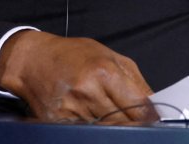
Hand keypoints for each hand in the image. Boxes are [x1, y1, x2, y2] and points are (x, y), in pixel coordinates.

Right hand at [0, 29, 154, 122]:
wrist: (33, 60)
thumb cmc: (73, 55)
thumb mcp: (110, 56)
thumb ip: (135, 80)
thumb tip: (155, 104)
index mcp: (105, 72)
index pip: (139, 107)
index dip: (150, 117)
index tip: (155, 121)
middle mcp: (89, 92)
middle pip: (124, 122)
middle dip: (133, 124)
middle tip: (135, 121)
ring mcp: (72, 110)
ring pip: (106, 130)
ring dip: (113, 127)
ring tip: (109, 114)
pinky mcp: (59, 122)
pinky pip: (86, 132)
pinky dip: (94, 129)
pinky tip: (93, 119)